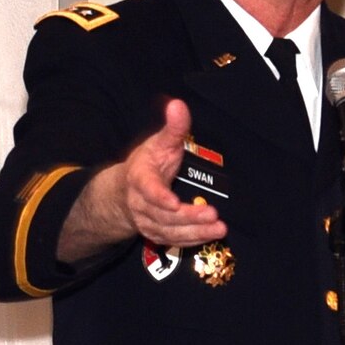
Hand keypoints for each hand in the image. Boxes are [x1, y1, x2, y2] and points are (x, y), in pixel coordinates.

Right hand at [57, 99, 226, 261]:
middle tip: (212, 214)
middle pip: (164, 215)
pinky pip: (175, 240)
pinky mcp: (157, 233)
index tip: (173, 202)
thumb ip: (172, 128)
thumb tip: (178, 104)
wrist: (124, 192)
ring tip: (219, 228)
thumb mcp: (159, 143)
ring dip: (196, 232)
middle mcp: (141, 204)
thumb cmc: (147, 164)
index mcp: (139, 178)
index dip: (159, 197)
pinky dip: (194, 239)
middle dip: (188, 216)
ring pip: (170, 231)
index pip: (148, 189)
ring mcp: (148, 221)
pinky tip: (212, 234)